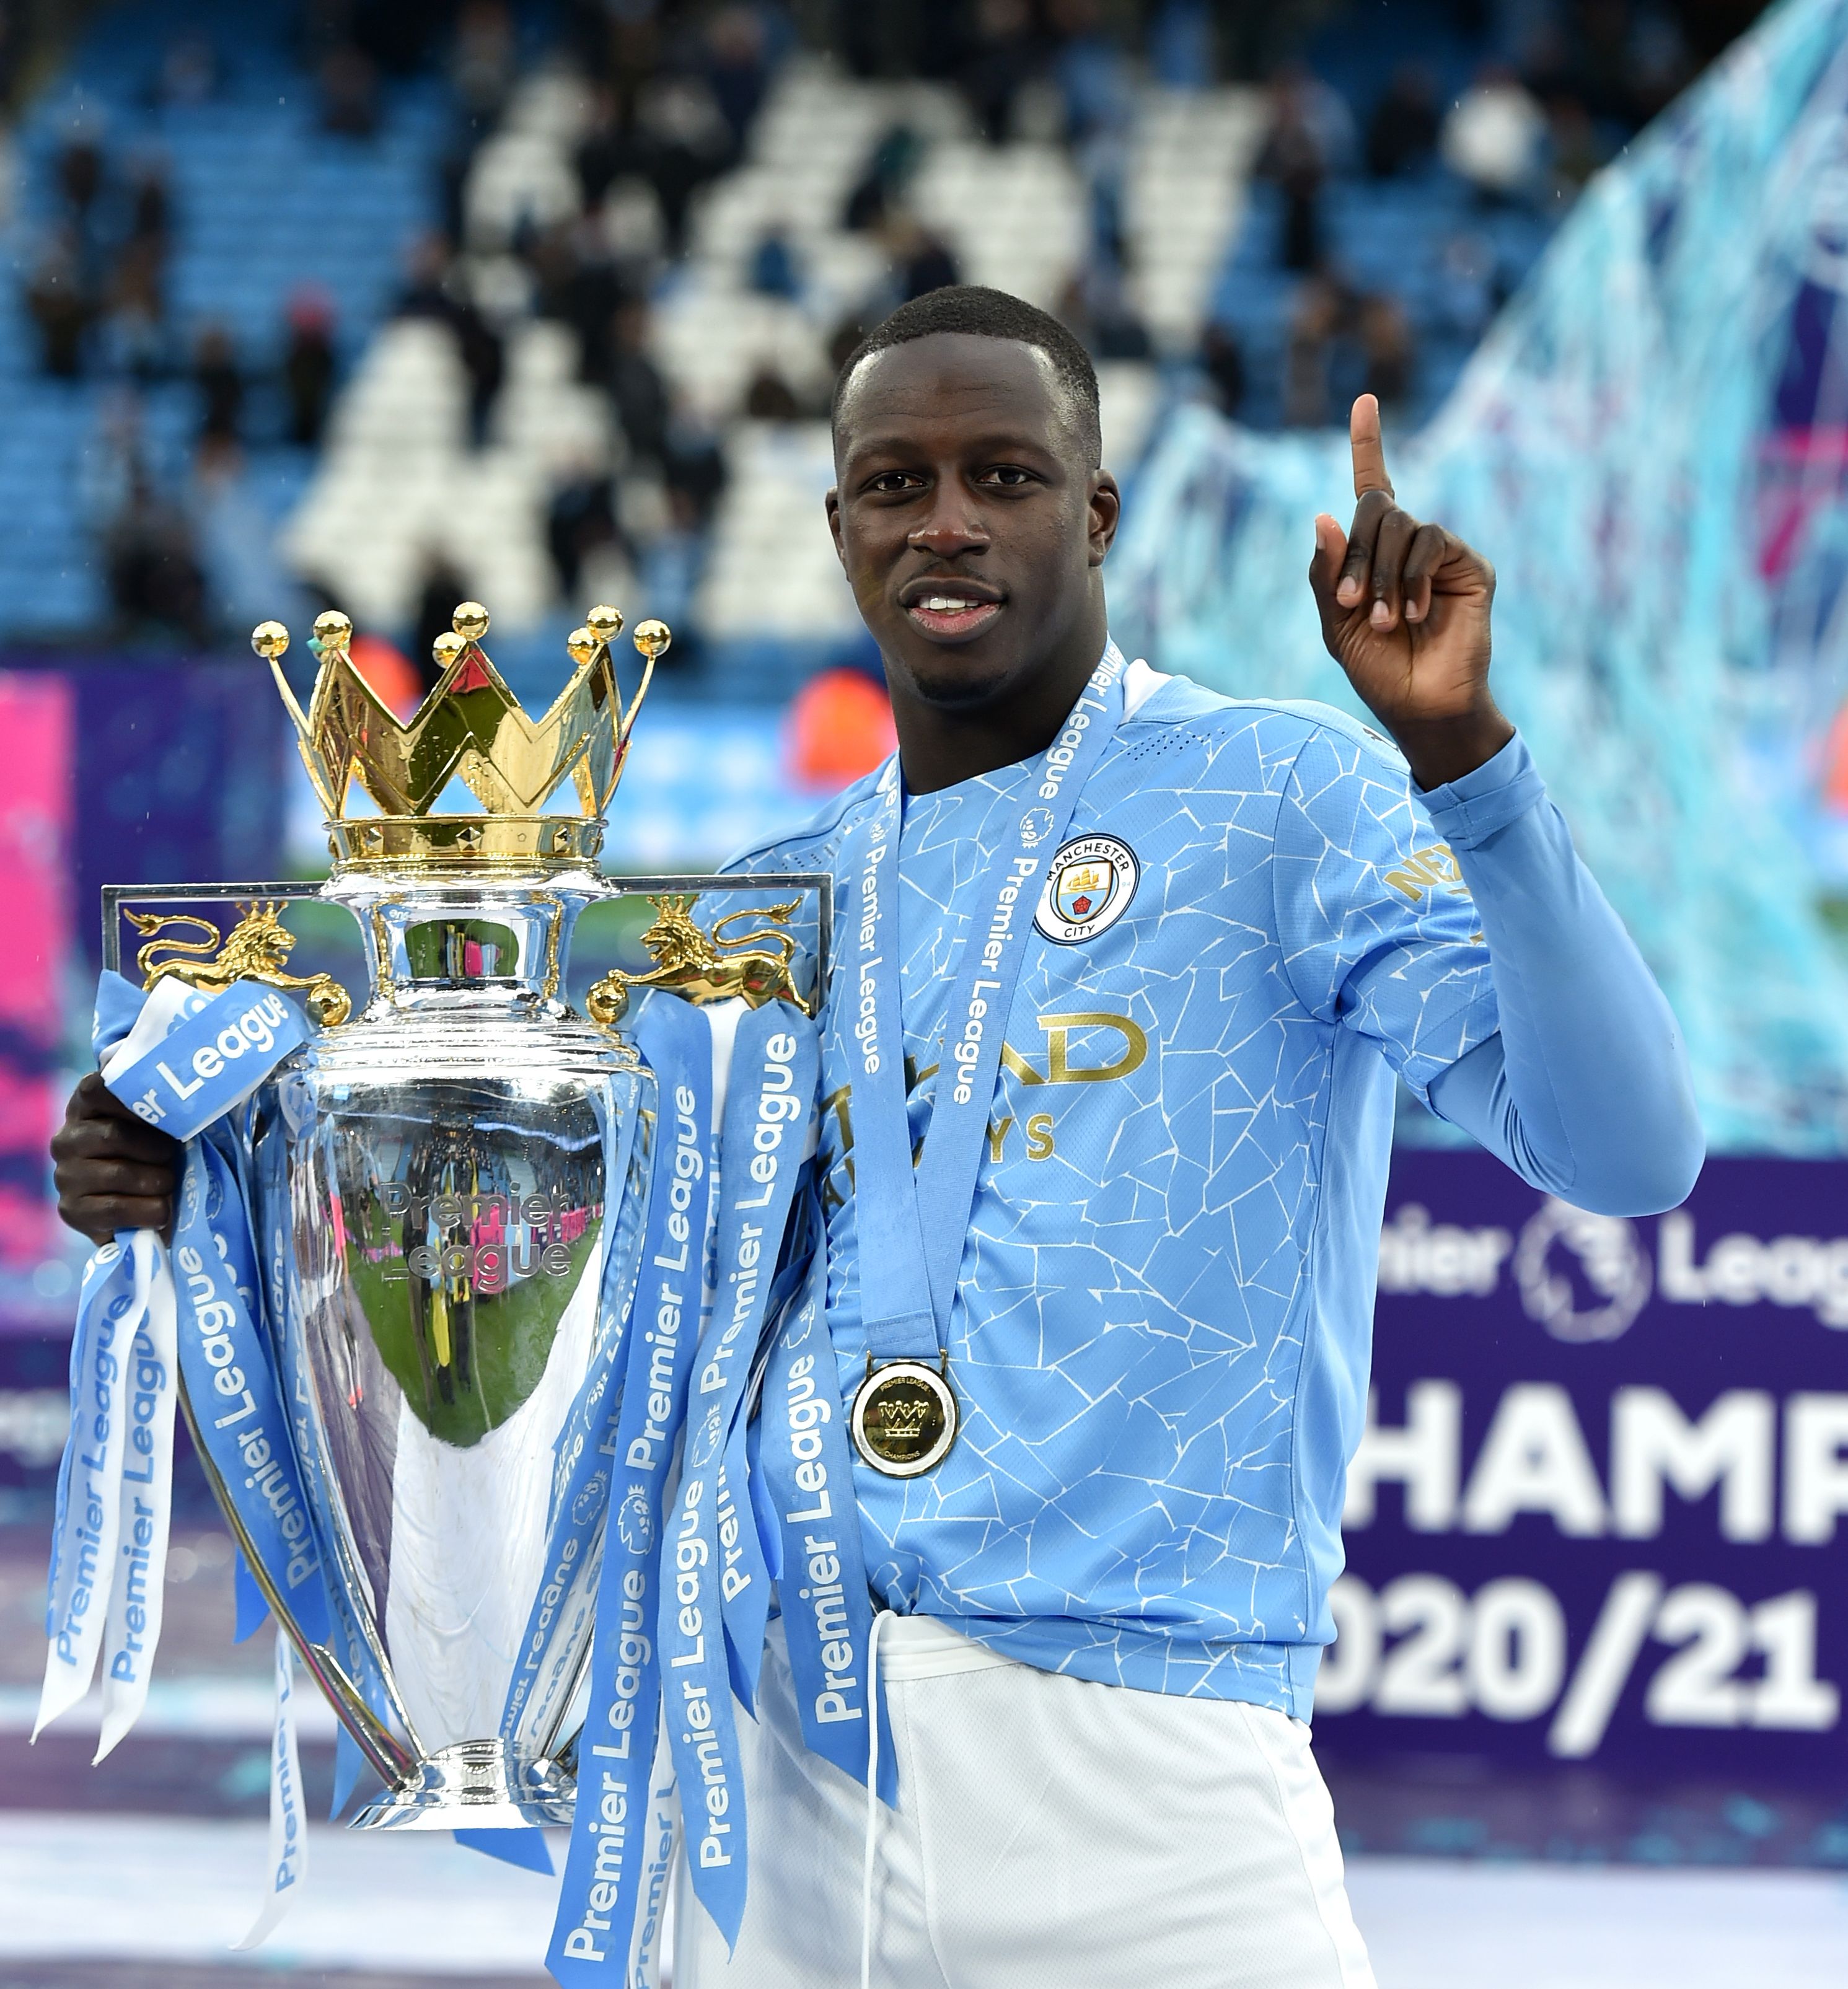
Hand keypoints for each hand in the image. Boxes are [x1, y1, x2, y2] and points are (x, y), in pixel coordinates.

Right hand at [51, 1072, 180, 1243]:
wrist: (138, 1210)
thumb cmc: (153, 1155)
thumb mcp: (157, 1126)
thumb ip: (159, 1108)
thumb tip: (188, 1102)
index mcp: (85, 1108)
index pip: (95, 1088)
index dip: (130, 1097)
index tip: (162, 1110)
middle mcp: (67, 1139)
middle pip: (114, 1135)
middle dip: (156, 1149)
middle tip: (172, 1157)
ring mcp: (65, 1176)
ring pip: (118, 1173)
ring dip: (157, 1181)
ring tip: (169, 1183)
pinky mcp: (71, 1210)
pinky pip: (115, 1208)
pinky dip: (149, 1210)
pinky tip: (161, 1210)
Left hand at [1308, 394, 1512, 789]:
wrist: (1421, 707)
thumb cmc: (1378, 671)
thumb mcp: (1337, 625)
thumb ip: (1328, 575)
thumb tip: (1323, 515)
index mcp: (1373, 556)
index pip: (1371, 489)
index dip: (1368, 443)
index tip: (1365, 401)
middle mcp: (1409, 546)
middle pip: (1377, 509)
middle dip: (1358, 556)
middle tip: (1355, 605)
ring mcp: (1442, 554)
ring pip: (1404, 527)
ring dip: (1384, 577)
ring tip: (1387, 621)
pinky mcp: (1471, 567)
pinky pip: (1434, 542)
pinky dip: (1414, 577)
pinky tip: (1414, 613)